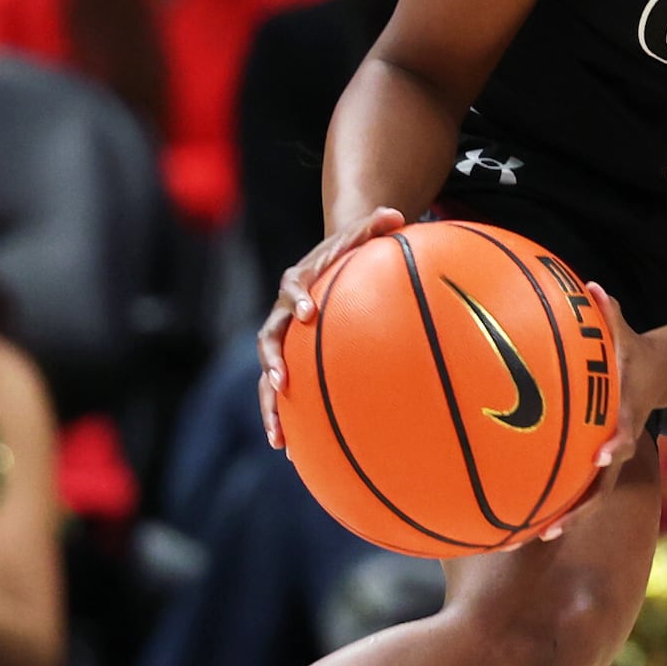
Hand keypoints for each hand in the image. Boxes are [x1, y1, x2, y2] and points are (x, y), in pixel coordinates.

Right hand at [259, 207, 407, 445]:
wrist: (330, 271)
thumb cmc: (352, 254)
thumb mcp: (364, 235)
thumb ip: (376, 225)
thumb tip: (397, 213)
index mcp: (299, 283)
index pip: (292, 288)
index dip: (297, 299)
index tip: (307, 311)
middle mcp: (284, 316)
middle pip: (269, 339)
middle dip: (272, 361)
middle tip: (280, 381)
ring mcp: (285, 344)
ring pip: (268, 377)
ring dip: (270, 406)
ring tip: (279, 437)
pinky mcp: (292, 367)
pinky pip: (285, 396)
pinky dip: (287, 421)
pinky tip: (294, 452)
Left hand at [545, 282, 654, 543]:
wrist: (660, 374)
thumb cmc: (634, 351)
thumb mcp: (628, 332)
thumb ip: (611, 314)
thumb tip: (594, 287)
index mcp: (627, 415)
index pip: (623, 434)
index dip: (614, 447)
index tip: (600, 457)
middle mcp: (619, 443)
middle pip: (604, 484)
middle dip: (581, 507)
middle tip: (554, 525)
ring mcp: (610, 457)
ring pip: (591, 496)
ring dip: (567, 517)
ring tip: (536, 535)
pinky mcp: (598, 461)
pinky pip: (578, 486)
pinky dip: (558, 502)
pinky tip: (527, 516)